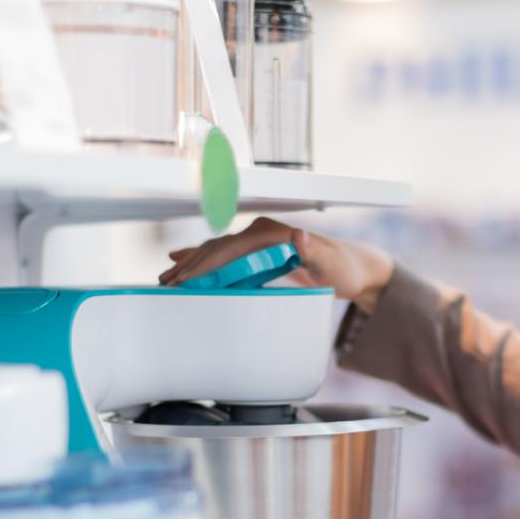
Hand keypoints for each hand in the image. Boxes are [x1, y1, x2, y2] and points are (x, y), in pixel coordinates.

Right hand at [159, 217, 394, 313]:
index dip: (206, 264)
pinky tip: (181, 262)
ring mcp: (258, 242)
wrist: (353, 269)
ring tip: (166, 280)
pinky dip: (202, 259)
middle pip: (216, 248)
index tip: (186, 279)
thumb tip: (298, 236)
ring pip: (215, 251)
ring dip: (190, 264)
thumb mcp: (331, 263)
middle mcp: (261, 233)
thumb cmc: (343, 267)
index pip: (230, 248)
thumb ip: (315, 250)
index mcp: (272, 233)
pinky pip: (224, 256)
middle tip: (166, 285)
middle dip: (189, 266)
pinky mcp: (258, 254)